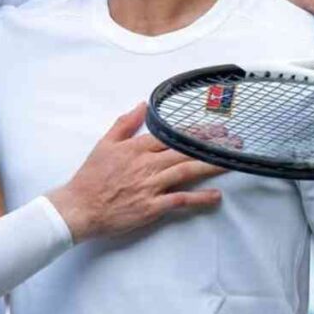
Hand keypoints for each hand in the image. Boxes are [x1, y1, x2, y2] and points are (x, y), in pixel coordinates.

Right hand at [47, 104, 222, 242]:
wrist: (80, 208)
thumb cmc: (91, 177)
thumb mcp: (104, 143)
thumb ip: (125, 124)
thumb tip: (142, 106)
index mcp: (137, 148)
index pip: (171, 135)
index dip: (194, 130)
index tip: (214, 127)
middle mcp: (147, 165)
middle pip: (184, 151)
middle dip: (210, 145)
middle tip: (233, 141)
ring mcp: (151, 186)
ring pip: (186, 172)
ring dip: (210, 166)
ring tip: (231, 162)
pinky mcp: (152, 207)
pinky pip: (180, 200)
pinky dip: (199, 198)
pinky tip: (215, 196)